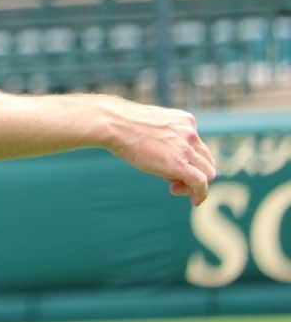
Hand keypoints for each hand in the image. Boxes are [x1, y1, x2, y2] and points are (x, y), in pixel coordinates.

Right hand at [99, 97, 215, 204]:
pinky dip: (201, 194)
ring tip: (174, 189)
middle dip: (194, 173)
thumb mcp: (149, 125)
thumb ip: (162, 136)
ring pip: (207, 172)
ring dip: (194, 184)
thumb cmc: (121, 123)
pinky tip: (195, 201)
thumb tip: (160, 151)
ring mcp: (186, 148)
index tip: (170, 168)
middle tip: (172, 181)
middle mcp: (190, 132)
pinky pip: (200, 183)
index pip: (197, 146)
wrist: (113, 123)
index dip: (188, 160)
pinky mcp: (179, 164)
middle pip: (206, 160)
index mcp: (184, 120)